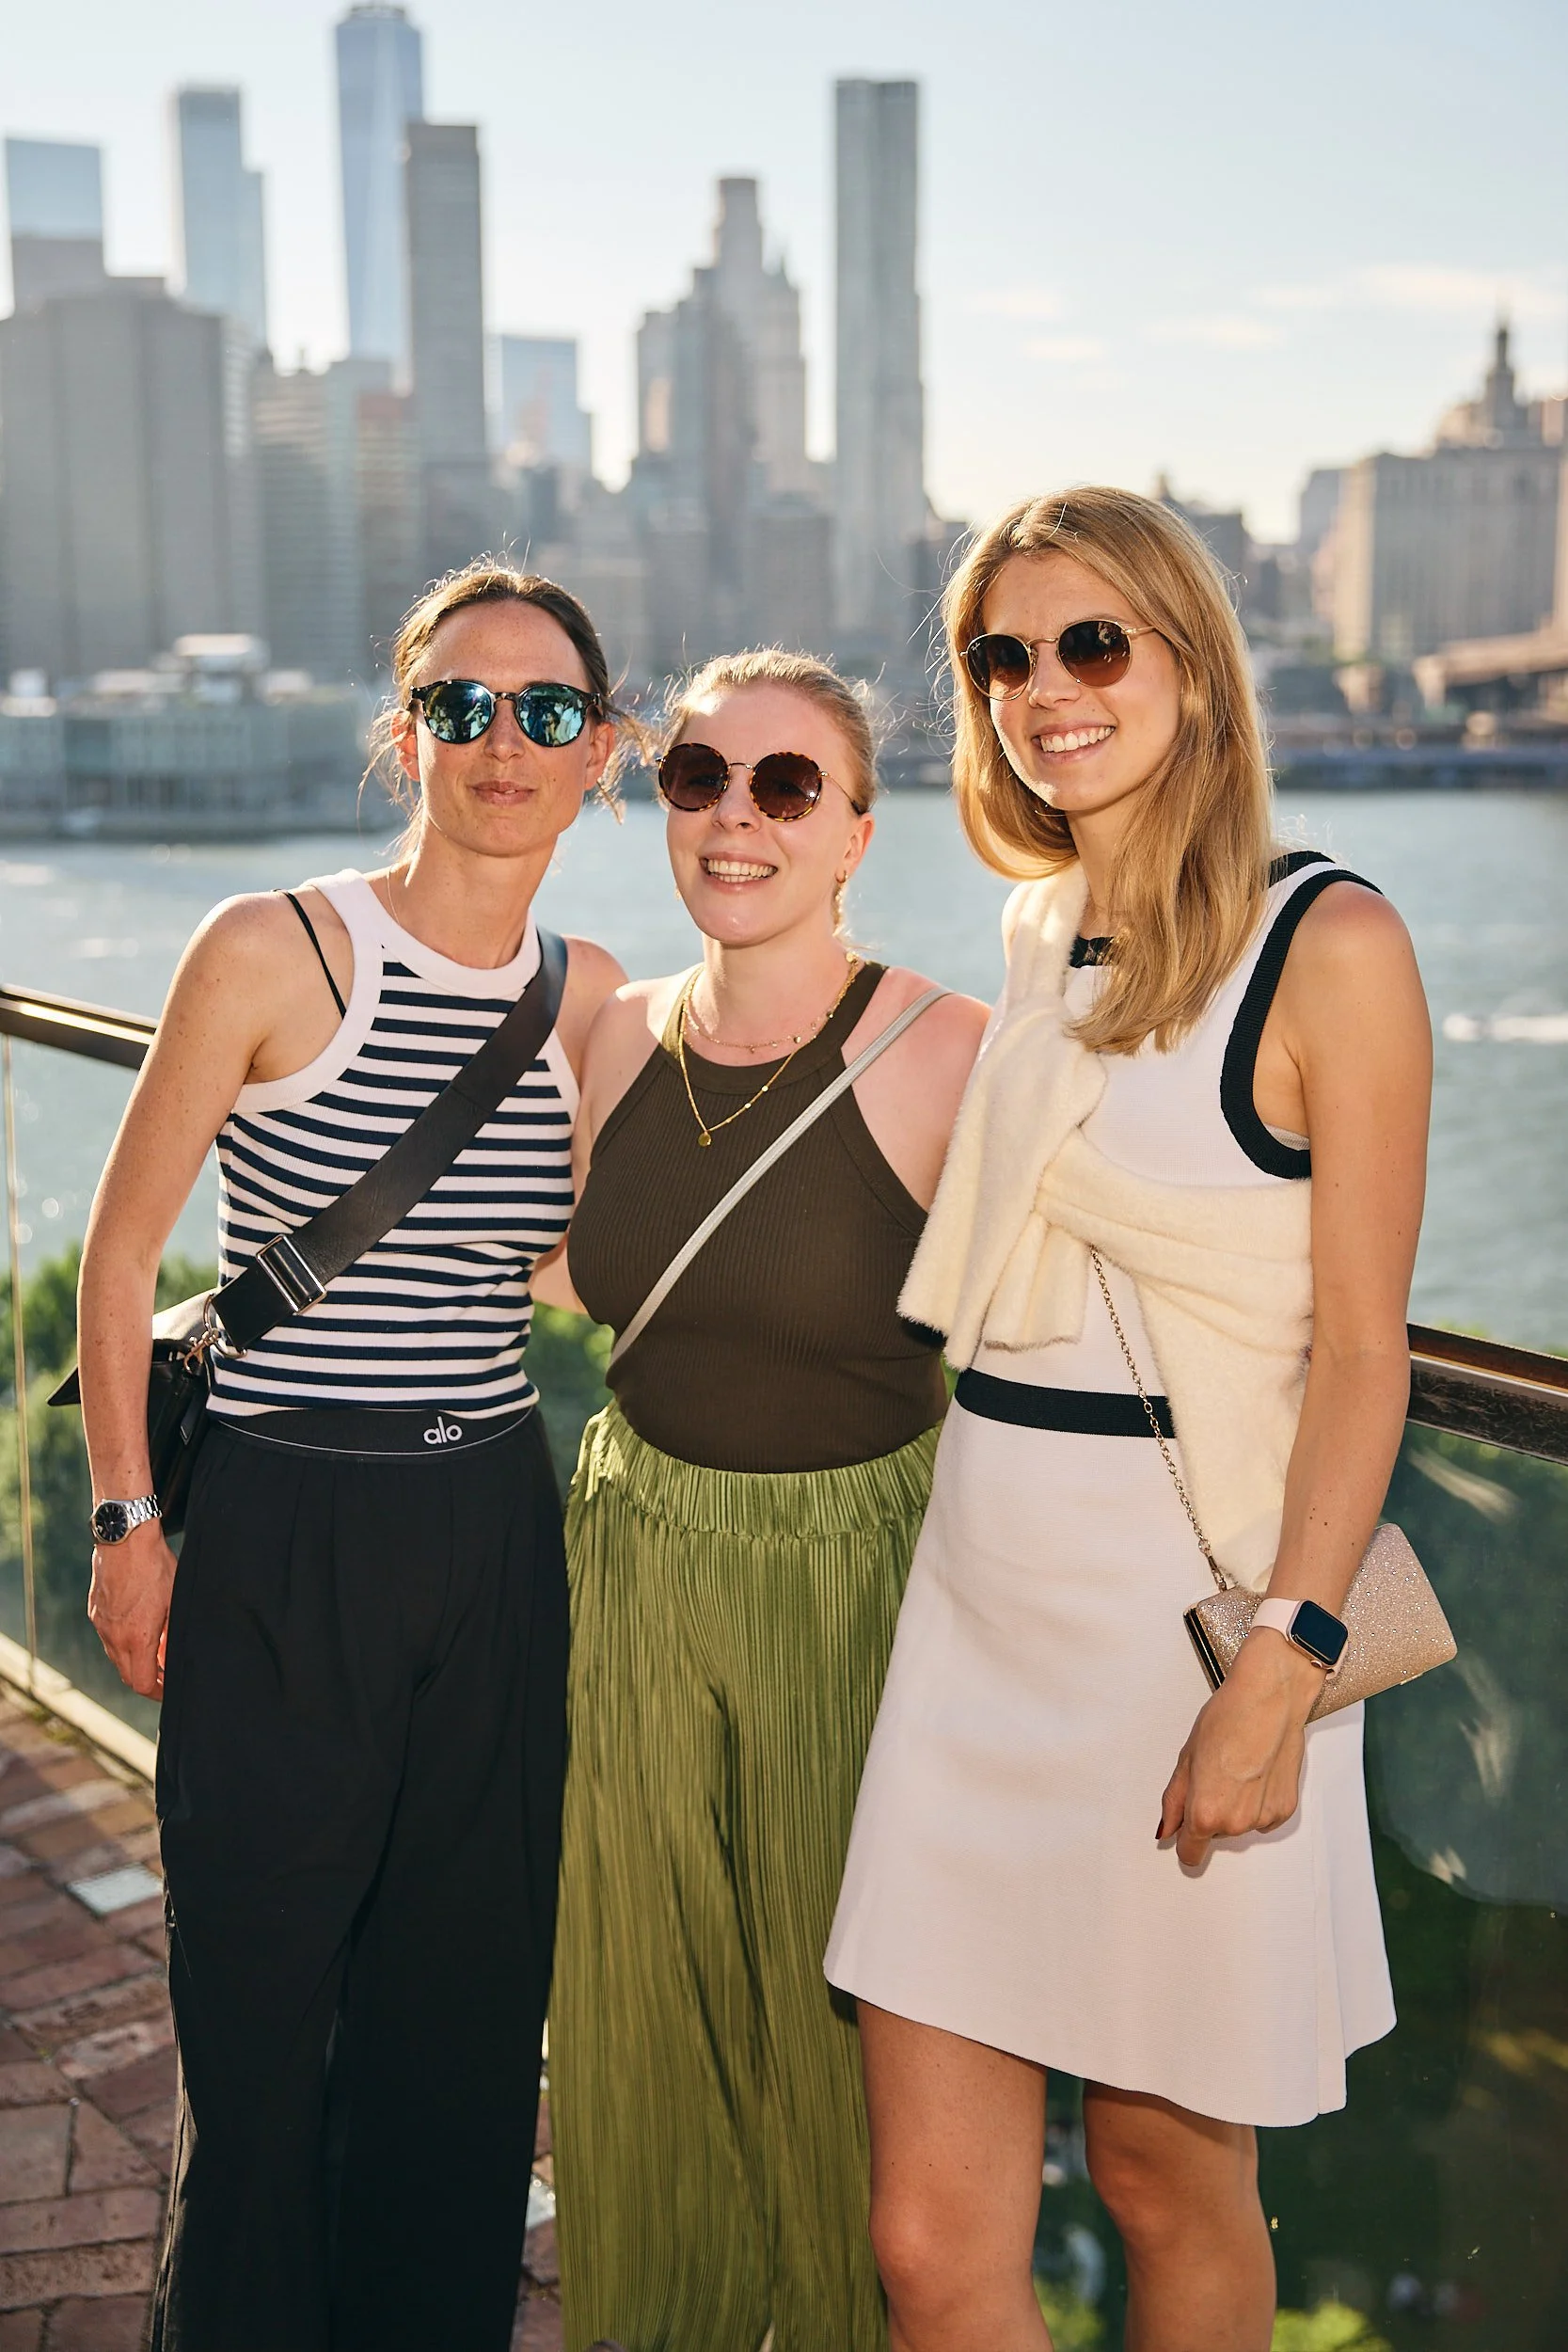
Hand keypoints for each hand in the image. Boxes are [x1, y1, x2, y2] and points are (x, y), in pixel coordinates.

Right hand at [87, 1520, 177, 1698]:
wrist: (125, 1538)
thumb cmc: (155, 1567)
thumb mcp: (175, 1602)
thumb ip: (172, 1635)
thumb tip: (172, 1657)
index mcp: (136, 1638)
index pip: (143, 1683)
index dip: (159, 1691)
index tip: (171, 1688)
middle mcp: (114, 1636)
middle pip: (128, 1676)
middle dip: (148, 1681)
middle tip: (166, 1676)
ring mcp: (101, 1625)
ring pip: (116, 1658)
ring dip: (135, 1662)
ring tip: (155, 1653)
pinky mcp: (95, 1612)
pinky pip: (108, 1638)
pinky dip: (123, 1644)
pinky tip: (139, 1631)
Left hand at [1158, 1631, 1324, 1868]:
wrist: (1270, 1699)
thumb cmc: (1228, 1719)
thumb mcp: (1186, 1758)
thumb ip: (1174, 1801)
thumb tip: (1167, 1828)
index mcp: (1205, 1813)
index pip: (1190, 1854)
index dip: (1184, 1842)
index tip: (1184, 1833)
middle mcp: (1236, 1823)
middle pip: (1215, 1834)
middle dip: (1211, 1811)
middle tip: (1215, 1774)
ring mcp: (1263, 1818)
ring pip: (1241, 1824)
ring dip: (1237, 1805)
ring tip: (1239, 1768)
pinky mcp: (1285, 1809)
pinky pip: (1263, 1816)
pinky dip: (1259, 1801)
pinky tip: (1258, 1771)